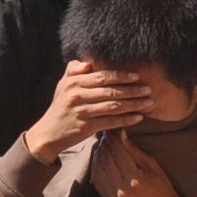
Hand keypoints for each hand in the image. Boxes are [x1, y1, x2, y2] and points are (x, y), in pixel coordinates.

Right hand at [23, 61, 150, 163]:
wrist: (48, 133)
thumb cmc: (60, 106)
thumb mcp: (63, 85)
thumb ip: (74, 70)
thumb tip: (88, 62)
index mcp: (74, 82)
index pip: (103, 76)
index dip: (121, 75)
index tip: (137, 76)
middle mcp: (77, 95)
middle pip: (111, 90)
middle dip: (132, 90)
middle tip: (148, 89)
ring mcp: (82, 112)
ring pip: (113, 106)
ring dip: (133, 104)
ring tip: (148, 102)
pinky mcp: (86, 127)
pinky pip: (110, 122)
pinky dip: (126, 119)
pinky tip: (138, 117)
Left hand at [88, 134, 176, 196]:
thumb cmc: (161, 184)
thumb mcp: (152, 164)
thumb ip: (133, 150)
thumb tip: (120, 133)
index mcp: (134, 178)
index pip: (118, 151)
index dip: (114, 137)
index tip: (112, 128)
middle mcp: (121, 188)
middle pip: (106, 159)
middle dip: (105, 144)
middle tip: (105, 133)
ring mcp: (113, 196)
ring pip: (99, 169)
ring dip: (98, 154)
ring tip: (102, 144)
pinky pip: (97, 180)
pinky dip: (96, 167)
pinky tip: (99, 158)